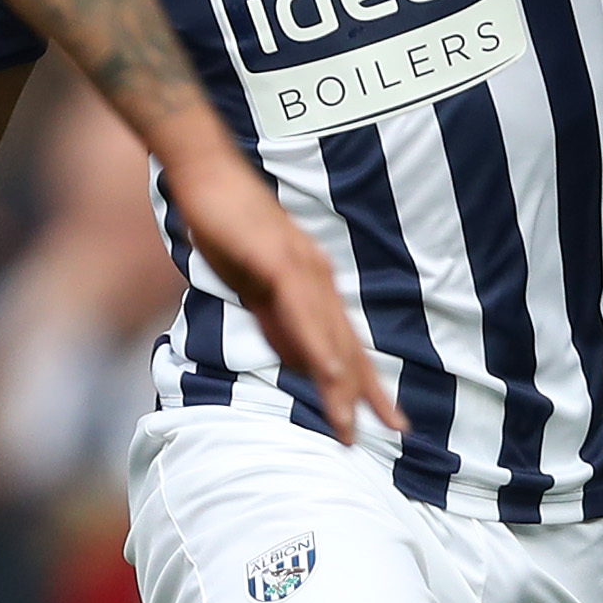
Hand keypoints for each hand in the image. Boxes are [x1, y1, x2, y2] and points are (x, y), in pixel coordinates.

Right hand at [161, 146, 400, 444]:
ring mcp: (301, 268)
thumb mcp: (253, 285)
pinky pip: (300, 312)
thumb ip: (276, 320)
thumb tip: (296, 358)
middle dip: (370, 392)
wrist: (205, 173)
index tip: (387, 416)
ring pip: (330, 335)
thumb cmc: (225, 225)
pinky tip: (327, 372)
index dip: (367, 382)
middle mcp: (318, 276)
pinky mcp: (278, 261)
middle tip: (396, 429)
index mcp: (314, 283)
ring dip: (343, 382)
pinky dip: (316, 345)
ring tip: (353, 421)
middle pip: (350, 344)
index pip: (347, 342)